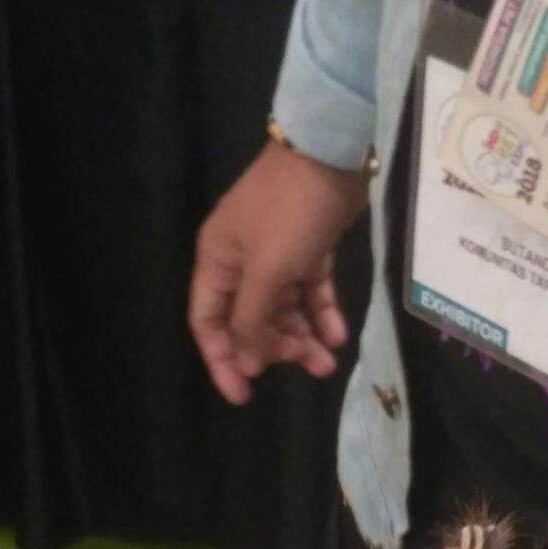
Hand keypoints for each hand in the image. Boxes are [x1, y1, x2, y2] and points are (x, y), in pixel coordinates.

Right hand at [188, 141, 368, 404]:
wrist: (329, 152)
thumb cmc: (290, 213)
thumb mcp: (267, 272)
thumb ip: (252, 320)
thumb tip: (246, 361)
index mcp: (217, 263)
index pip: (209, 324)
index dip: (223, 361)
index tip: (243, 395)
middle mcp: (241, 261)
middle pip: (250, 320)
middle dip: (275, 348)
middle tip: (306, 364)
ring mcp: (275, 253)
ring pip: (284, 309)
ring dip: (303, 337)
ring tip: (329, 361)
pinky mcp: (308, 246)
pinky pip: (310, 290)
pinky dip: (322, 312)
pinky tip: (338, 334)